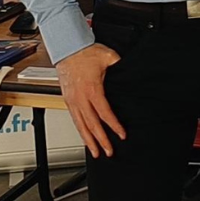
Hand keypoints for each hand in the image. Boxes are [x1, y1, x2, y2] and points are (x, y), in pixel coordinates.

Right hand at [56, 42, 126, 158]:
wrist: (67, 48)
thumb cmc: (85, 52)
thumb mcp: (109, 56)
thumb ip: (120, 65)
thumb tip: (132, 70)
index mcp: (92, 90)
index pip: (105, 113)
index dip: (114, 126)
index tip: (121, 134)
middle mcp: (81, 99)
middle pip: (92, 125)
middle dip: (101, 140)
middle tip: (108, 151)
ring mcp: (73, 101)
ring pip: (80, 125)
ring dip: (88, 141)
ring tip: (96, 152)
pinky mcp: (68, 100)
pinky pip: (74, 119)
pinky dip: (80, 131)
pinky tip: (85, 137)